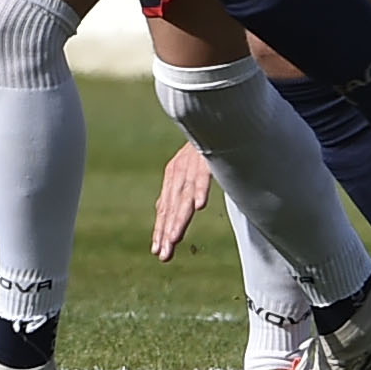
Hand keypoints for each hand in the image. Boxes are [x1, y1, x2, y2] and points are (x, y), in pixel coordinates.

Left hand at [149, 142, 210, 261]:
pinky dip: (201, 190)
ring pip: (184, 196)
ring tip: (173, 238)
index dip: (162, 229)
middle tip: (162, 254)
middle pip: (172, 206)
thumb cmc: (201, 145)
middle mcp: (179, 173)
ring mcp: (192, 166)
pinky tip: (199, 206)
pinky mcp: (207, 158)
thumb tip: (162, 211)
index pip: (165, 208)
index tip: (158, 252)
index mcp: (173, 177)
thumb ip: (176, 190)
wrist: (212, 116)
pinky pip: (203, 176)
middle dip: (167, 231)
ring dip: (179, 218)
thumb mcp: (185, 167)